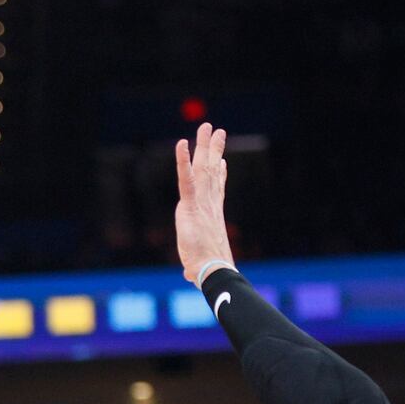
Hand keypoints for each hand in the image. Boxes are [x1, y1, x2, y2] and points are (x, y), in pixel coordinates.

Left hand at [174, 122, 234, 283]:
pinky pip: (186, 178)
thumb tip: (189, 277)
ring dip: (205, 145)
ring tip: (207, 126)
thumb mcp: (196, 264)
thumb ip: (191, 268)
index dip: (219, 174)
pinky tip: (182, 143)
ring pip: (203, 167)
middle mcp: (209, 204)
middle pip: (212, 171)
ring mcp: (202, 202)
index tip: (222, 161)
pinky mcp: (191, 204)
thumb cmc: (206, 271)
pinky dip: (183, 160)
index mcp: (211, 215)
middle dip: (214, 150)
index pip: (216, 190)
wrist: (212, 269)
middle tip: (217, 131)